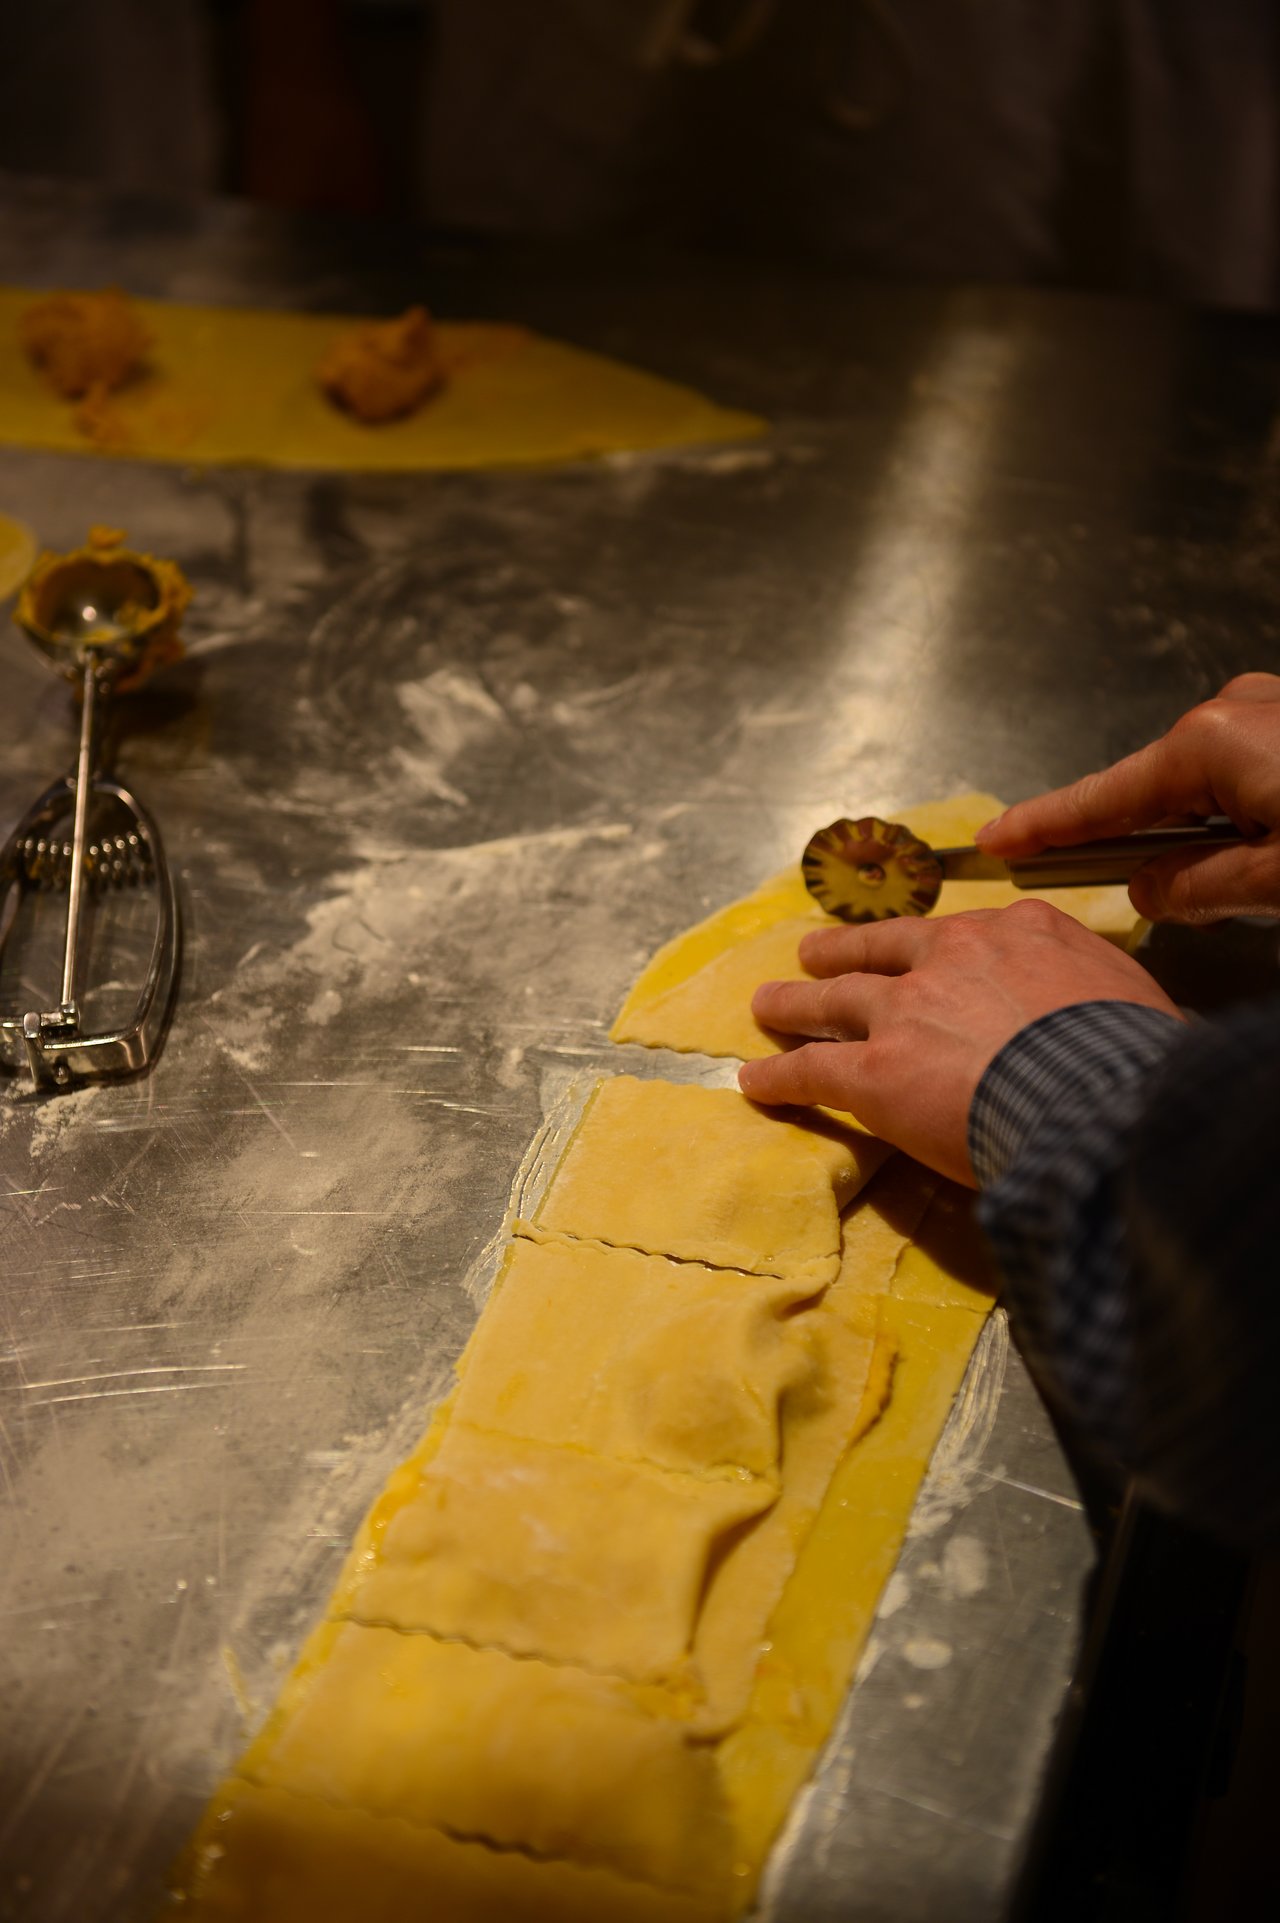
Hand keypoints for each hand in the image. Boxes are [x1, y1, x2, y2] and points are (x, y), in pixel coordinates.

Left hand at [738, 902, 1182, 1184]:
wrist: (1098, 1095)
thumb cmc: (1135, 1056)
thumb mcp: (1132, 998)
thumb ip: (1097, 998)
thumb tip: (1114, 1025)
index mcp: (1022, 933)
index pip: (971, 935)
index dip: (944, 948)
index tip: (929, 953)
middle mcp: (954, 956)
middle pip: (885, 949)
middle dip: (846, 951)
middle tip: (814, 953)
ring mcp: (906, 1010)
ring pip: (836, 997)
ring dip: (797, 1002)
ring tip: (768, 1005)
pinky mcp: (873, 1070)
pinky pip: (813, 1067)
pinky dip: (779, 1072)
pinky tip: (755, 1079)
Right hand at [977, 673, 1279, 922]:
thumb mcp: (1275, 881)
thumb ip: (1198, 890)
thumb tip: (1149, 890)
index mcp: (1209, 743)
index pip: (1100, 800)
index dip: (1039, 826)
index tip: (992, 840)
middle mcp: (1230, 713)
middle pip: (1156, 800)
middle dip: (1161, 856)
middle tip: (1199, 909)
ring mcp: (1265, 711)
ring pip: (1207, 795)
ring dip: (1218, 845)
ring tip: (1267, 885)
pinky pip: (1243, 780)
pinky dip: (1248, 823)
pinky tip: (1276, 852)